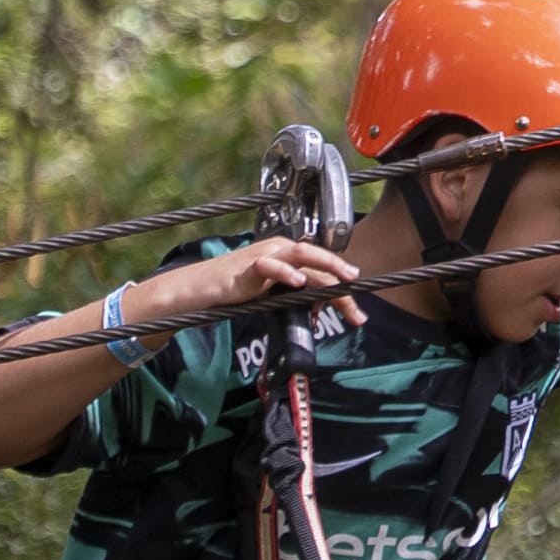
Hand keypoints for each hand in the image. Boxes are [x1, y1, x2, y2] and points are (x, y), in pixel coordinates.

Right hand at [170, 236, 360, 324]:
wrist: (201, 289)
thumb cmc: (236, 290)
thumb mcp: (272, 293)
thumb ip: (294, 295)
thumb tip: (321, 305)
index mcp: (288, 256)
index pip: (321, 267)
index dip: (341, 285)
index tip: (357, 309)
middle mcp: (280, 250)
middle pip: (318, 259)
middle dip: (341, 274)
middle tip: (358, 289)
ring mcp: (264, 256)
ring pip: (302, 254)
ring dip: (325, 266)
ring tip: (342, 280)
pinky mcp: (247, 267)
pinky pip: (269, 265)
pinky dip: (286, 272)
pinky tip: (300, 281)